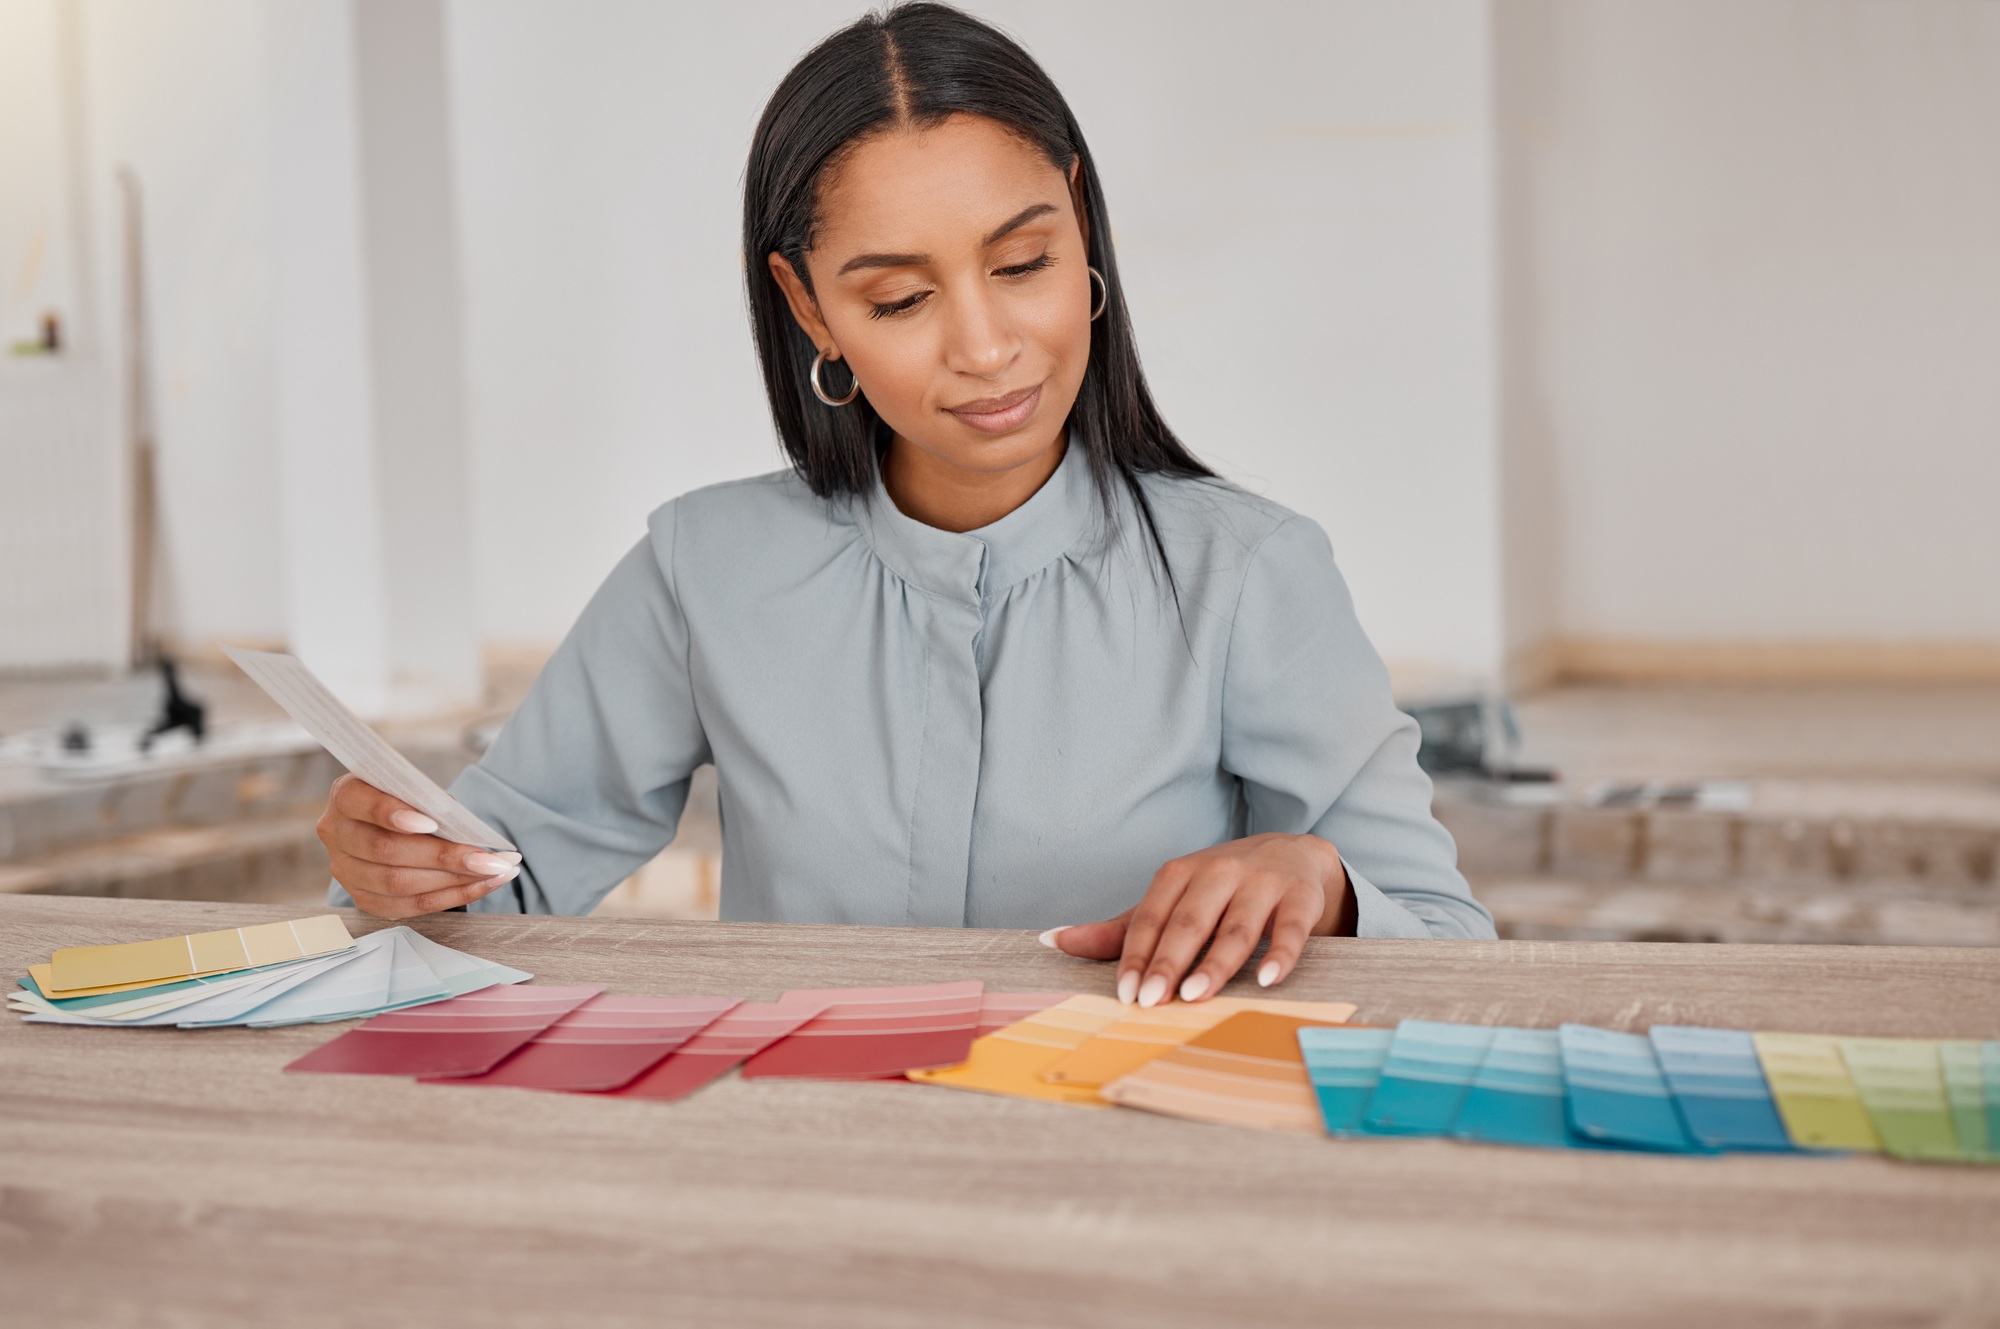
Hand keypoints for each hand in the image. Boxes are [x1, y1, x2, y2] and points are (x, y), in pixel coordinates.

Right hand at [316, 774, 520, 917]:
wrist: (390, 823)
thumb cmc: (406, 798)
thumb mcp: (413, 787)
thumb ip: (429, 800)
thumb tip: (461, 826)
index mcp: (345, 796)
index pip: (360, 804)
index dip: (392, 814)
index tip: (432, 822)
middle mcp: (337, 835)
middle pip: (387, 852)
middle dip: (445, 857)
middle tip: (491, 858)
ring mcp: (347, 871)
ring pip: (399, 884)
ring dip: (456, 881)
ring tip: (498, 871)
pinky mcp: (365, 898)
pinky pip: (410, 905)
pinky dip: (452, 896)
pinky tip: (484, 885)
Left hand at [1043, 833, 1351, 1005]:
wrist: (1296, 855)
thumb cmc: (1222, 888)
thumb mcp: (1173, 901)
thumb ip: (1121, 929)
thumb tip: (1052, 941)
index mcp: (1179, 873)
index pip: (1150, 918)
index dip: (1135, 956)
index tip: (1124, 994)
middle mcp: (1218, 872)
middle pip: (1188, 921)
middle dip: (1168, 962)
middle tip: (1150, 1000)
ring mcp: (1261, 883)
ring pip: (1235, 927)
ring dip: (1215, 962)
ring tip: (1195, 995)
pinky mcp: (1300, 897)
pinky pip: (1290, 929)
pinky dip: (1279, 954)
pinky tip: (1268, 979)